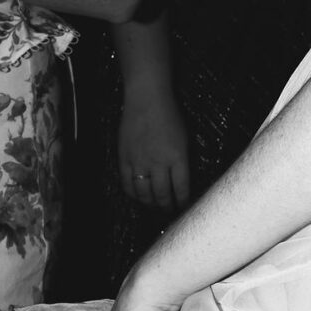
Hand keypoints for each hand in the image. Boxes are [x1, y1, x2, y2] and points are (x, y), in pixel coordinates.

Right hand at [118, 89, 190, 214]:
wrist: (146, 100)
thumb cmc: (170, 115)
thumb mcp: (185, 138)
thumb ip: (183, 160)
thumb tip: (182, 180)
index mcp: (178, 157)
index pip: (182, 188)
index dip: (183, 201)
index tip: (184, 207)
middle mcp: (158, 162)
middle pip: (162, 194)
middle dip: (167, 206)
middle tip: (170, 211)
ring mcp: (140, 162)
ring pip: (144, 193)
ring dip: (151, 203)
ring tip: (155, 206)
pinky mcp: (125, 159)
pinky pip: (128, 184)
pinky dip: (133, 194)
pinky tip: (139, 197)